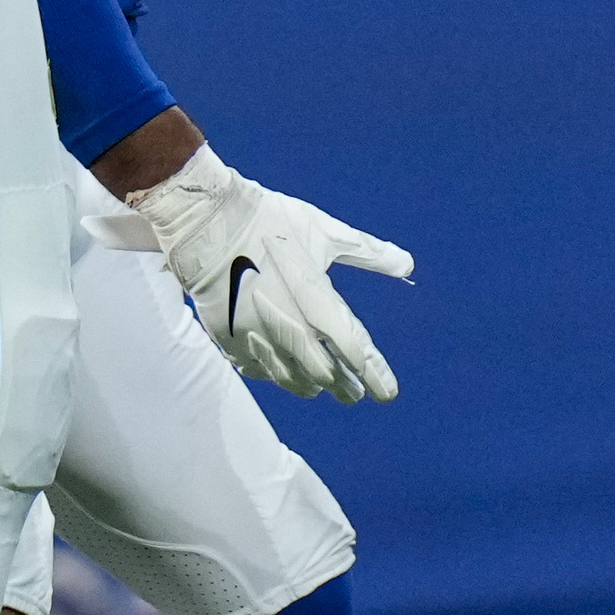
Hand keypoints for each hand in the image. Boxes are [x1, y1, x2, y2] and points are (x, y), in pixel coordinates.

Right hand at [130, 144, 415, 402]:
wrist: (206, 220)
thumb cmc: (270, 220)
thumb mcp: (324, 231)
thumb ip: (368, 252)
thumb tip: (408, 264)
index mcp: (317, 302)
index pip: (355, 351)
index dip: (374, 374)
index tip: (387, 392)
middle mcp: (290, 327)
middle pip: (325, 373)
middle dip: (344, 387)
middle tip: (356, 394)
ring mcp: (258, 335)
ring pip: (290, 377)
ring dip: (310, 386)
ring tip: (321, 389)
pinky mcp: (230, 336)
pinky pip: (256, 368)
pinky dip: (273, 375)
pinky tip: (281, 374)